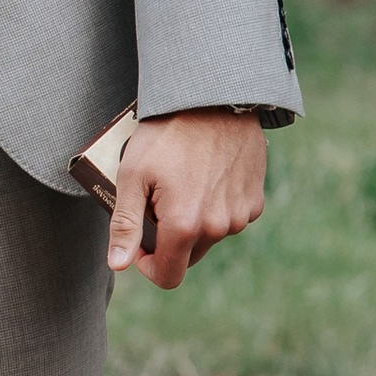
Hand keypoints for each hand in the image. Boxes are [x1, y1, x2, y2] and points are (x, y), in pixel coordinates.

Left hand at [109, 109, 267, 289]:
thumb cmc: (167, 134)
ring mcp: (241, 215)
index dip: (148, 266)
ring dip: (194, 221)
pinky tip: (206, 176)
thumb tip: (119, 265)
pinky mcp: (255, 200)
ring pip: (210, 235)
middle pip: (188, 255)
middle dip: (170, 238)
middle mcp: (219, 227)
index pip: (168, 276)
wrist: (214, 98)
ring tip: (182, 182)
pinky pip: (230, 217)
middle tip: (158, 200)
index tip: (140, 243)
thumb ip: (125, 225)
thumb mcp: (133, 175)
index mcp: (185, 225)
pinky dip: (216, 206)